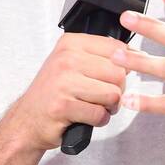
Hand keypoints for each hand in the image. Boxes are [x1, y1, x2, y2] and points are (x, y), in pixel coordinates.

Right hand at [8, 32, 127, 151]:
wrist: (27, 119)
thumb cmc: (54, 92)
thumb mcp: (73, 63)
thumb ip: (101, 56)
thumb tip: (137, 55)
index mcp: (71, 43)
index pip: (117, 48)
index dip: (123, 67)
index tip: (113, 76)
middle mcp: (67, 59)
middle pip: (119, 73)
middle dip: (118, 91)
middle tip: (103, 97)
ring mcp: (64, 82)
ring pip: (113, 95)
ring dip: (109, 107)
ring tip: (93, 106)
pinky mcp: (63, 106)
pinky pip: (100, 114)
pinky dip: (98, 121)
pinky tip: (85, 117)